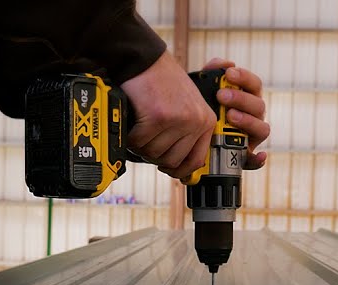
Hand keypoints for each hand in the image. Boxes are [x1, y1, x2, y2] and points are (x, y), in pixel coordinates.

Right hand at [120, 51, 215, 180]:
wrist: (145, 60)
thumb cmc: (163, 83)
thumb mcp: (187, 106)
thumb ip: (188, 133)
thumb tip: (182, 171)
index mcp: (206, 121)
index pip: (197, 160)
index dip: (180, 170)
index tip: (168, 169)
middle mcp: (195, 121)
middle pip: (172, 161)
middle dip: (155, 155)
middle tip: (148, 141)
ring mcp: (177, 120)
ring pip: (153, 154)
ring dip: (142, 145)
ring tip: (140, 129)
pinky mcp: (157, 118)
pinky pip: (139, 143)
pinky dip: (131, 137)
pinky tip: (133, 124)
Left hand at [202, 58, 269, 169]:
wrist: (189, 138)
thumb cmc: (201, 111)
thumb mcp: (202, 91)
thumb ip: (211, 74)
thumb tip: (223, 62)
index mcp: (247, 98)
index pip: (254, 85)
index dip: (244, 78)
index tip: (229, 73)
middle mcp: (254, 116)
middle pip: (259, 105)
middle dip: (241, 99)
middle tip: (221, 96)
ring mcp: (252, 136)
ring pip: (262, 128)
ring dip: (248, 121)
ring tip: (230, 117)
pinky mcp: (246, 156)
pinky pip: (255, 160)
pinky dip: (259, 159)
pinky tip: (258, 156)